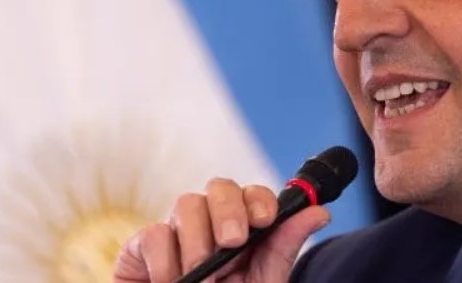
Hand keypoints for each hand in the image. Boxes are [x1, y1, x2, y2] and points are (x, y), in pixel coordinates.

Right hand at [113, 178, 330, 282]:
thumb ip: (284, 248)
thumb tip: (320, 212)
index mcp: (243, 232)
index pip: (253, 196)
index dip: (259, 199)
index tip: (265, 219)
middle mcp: (210, 226)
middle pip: (219, 187)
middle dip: (229, 210)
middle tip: (233, 243)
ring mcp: (176, 234)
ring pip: (187, 203)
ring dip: (197, 241)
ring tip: (201, 276)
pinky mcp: (141, 248)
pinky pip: (153, 233)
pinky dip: (165, 260)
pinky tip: (171, 281)